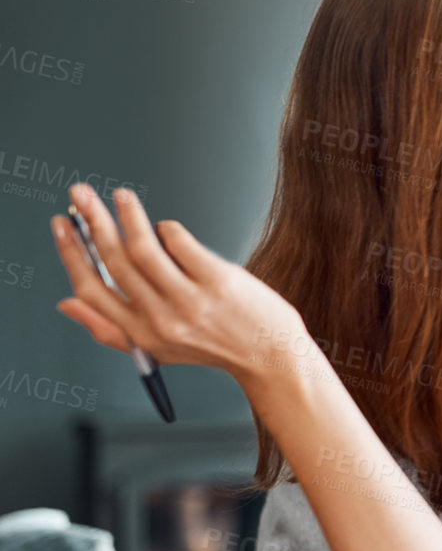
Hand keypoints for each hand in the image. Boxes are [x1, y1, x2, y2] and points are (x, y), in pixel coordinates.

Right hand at [51, 184, 306, 389]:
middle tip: (81, 195)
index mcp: (140, 333)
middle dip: (91, 222)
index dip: (71, 252)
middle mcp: (161, 318)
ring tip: (120, 196)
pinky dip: (168, 229)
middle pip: (113, 261)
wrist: (271, 355)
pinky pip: (181, 243)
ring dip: (126, 215)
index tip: (63, 224)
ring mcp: (190, 300)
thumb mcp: (156, 349)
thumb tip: (66, 303)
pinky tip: (167, 227)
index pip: (90, 288)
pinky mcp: (218, 281)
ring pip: (143, 248)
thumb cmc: (216, 347)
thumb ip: (109, 328)